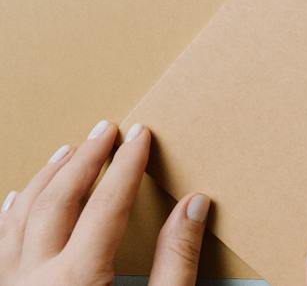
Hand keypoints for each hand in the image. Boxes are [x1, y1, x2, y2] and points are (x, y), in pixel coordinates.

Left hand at [0, 120, 207, 285]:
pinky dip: (12, 212)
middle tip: (106, 131)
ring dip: (47, 178)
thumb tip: (193, 207)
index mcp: (78, 279)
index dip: (126, 166)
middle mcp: (37, 278)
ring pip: (22, 216)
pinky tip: (22, 196)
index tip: (139, 137)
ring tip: (69, 151)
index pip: (107, 206)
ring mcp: (14, 284)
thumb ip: (176, 261)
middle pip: (58, 202)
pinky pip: (2, 242)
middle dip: (85, 160)